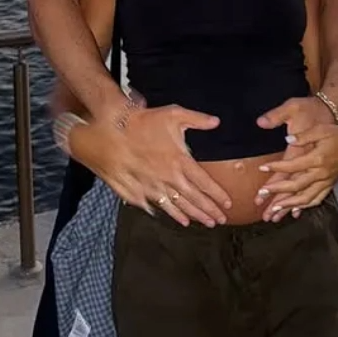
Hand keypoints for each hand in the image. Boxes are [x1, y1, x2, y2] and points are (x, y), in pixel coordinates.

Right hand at [68, 102, 230, 226]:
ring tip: (207, 223)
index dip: (217, 194)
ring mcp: (153, 186)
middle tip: (221, 220)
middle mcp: (168, 177)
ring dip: (194, 215)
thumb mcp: (172, 114)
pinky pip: (159, 206)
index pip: (204, 182)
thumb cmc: (141, 121)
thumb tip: (216, 122)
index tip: (228, 203)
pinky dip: (172, 214)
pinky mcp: (139, 191)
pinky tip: (181, 220)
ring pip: (178, 205)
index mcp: (179, 160)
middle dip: (209, 210)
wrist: (109, 131)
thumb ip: (197, 119)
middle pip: (194, 198)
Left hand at [253, 97, 337, 219]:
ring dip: (289, 205)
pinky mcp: (330, 184)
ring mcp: (326, 181)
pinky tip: (295, 211)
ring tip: (274, 210)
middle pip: (296, 186)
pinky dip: (305, 206)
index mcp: (318, 159)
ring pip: (306, 198)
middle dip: (277, 191)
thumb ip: (304, 135)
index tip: (262, 168)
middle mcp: (322, 173)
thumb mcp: (321, 129)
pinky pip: (317, 199)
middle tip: (261, 194)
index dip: (276, 167)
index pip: (292, 166)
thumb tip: (288, 139)